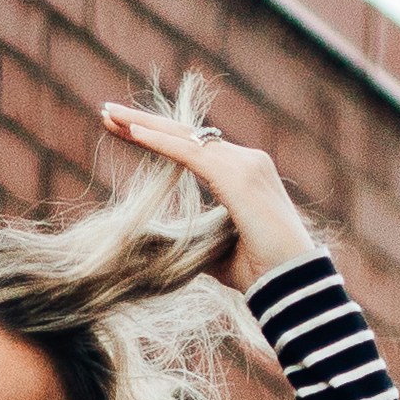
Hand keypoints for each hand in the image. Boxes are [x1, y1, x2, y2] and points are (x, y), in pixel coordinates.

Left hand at [99, 101, 317, 288]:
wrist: (293, 287)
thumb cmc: (258, 273)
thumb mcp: (214, 248)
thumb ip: (192, 234)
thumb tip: (163, 241)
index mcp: (242, 172)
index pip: (192, 146)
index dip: (157, 136)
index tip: (122, 128)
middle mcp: (246, 159)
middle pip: (186, 134)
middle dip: (143, 122)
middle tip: (106, 112)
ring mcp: (245, 163)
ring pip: (185, 137)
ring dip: (143, 126)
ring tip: (109, 117)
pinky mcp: (239, 176)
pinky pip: (190, 153)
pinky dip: (160, 143)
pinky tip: (132, 133)